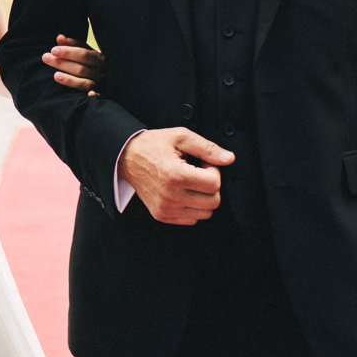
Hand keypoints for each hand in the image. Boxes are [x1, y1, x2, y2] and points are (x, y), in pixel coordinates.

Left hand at [43, 34, 104, 93]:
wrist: (113, 76)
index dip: (68, 52)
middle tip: (45, 58)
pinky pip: (98, 96)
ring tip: (55, 75)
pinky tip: (88, 95)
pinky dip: (94, 96)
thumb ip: (73, 45)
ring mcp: (100, 83)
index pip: (83, 54)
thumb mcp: (87, 51)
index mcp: (98, 58)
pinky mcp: (101, 94)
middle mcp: (101, 71)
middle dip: (62, 63)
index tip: (53, 50)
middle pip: (81, 69)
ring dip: (70, 80)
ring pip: (85, 83)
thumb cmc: (94, 62)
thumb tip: (59, 37)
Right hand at [117, 128, 233, 225]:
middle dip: (211, 186)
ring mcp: (165, 208)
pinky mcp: (162, 215)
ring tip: (190, 182)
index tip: (203, 163)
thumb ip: (207, 148)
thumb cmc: (153, 145)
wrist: (126, 157)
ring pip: (205, 213)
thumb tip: (229, 159)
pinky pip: (191, 219)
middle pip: (213, 202)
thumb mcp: (180, 137)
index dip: (214, 170)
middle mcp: (170, 196)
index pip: (214, 184)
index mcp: (175, 175)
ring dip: (203, 198)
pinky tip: (183, 191)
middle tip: (198, 172)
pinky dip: (192, 207)